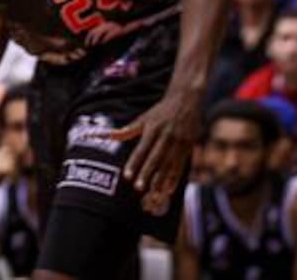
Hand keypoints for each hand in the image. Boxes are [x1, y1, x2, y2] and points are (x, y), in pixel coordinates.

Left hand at [108, 90, 200, 217]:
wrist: (186, 101)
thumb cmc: (161, 112)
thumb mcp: (144, 118)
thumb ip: (128, 130)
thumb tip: (108, 135)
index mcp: (152, 129)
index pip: (142, 149)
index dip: (134, 163)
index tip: (127, 176)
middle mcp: (166, 136)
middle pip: (155, 158)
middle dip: (147, 174)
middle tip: (138, 188)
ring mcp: (178, 142)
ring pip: (168, 165)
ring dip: (161, 181)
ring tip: (153, 195)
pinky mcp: (188, 147)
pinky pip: (181, 166)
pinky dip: (175, 178)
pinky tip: (168, 190)